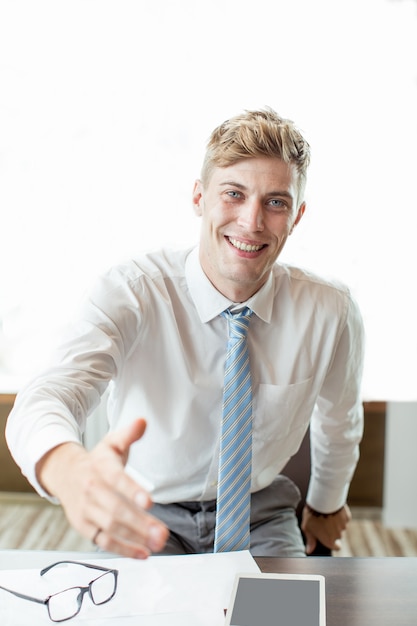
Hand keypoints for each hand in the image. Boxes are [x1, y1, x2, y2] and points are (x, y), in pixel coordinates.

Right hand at [36, 418, 168, 558]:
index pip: (117, 480)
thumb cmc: (96, 461)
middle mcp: (92, 491)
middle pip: (116, 510)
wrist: (64, 474)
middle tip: (162, 532)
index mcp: (100, 468)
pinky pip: (103, 542)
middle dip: (140, 523)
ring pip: (111, 528)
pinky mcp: (85, 527)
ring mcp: (87, 511)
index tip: (149, 501)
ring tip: (158, 543)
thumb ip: (129, 434)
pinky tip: (143, 553)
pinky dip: (123, 549)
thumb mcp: (112, 443)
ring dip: (135, 539)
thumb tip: (143, 421)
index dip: (132, 491)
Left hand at [301, 503, 350, 554]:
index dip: (333, 543)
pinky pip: (344, 518)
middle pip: (337, 535)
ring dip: (336, 522)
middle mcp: (338, 535)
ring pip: (340, 526)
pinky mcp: (347, 516)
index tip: (328, 537)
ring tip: (326, 513)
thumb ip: (310, 541)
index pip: (336, 547)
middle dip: (332, 530)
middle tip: (323, 521)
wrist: (322, 500)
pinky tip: (333, 509)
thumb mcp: (307, 528)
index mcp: (329, 541)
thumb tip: (308, 551)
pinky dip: (340, 515)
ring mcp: (344, 525)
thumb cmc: (312, 515)